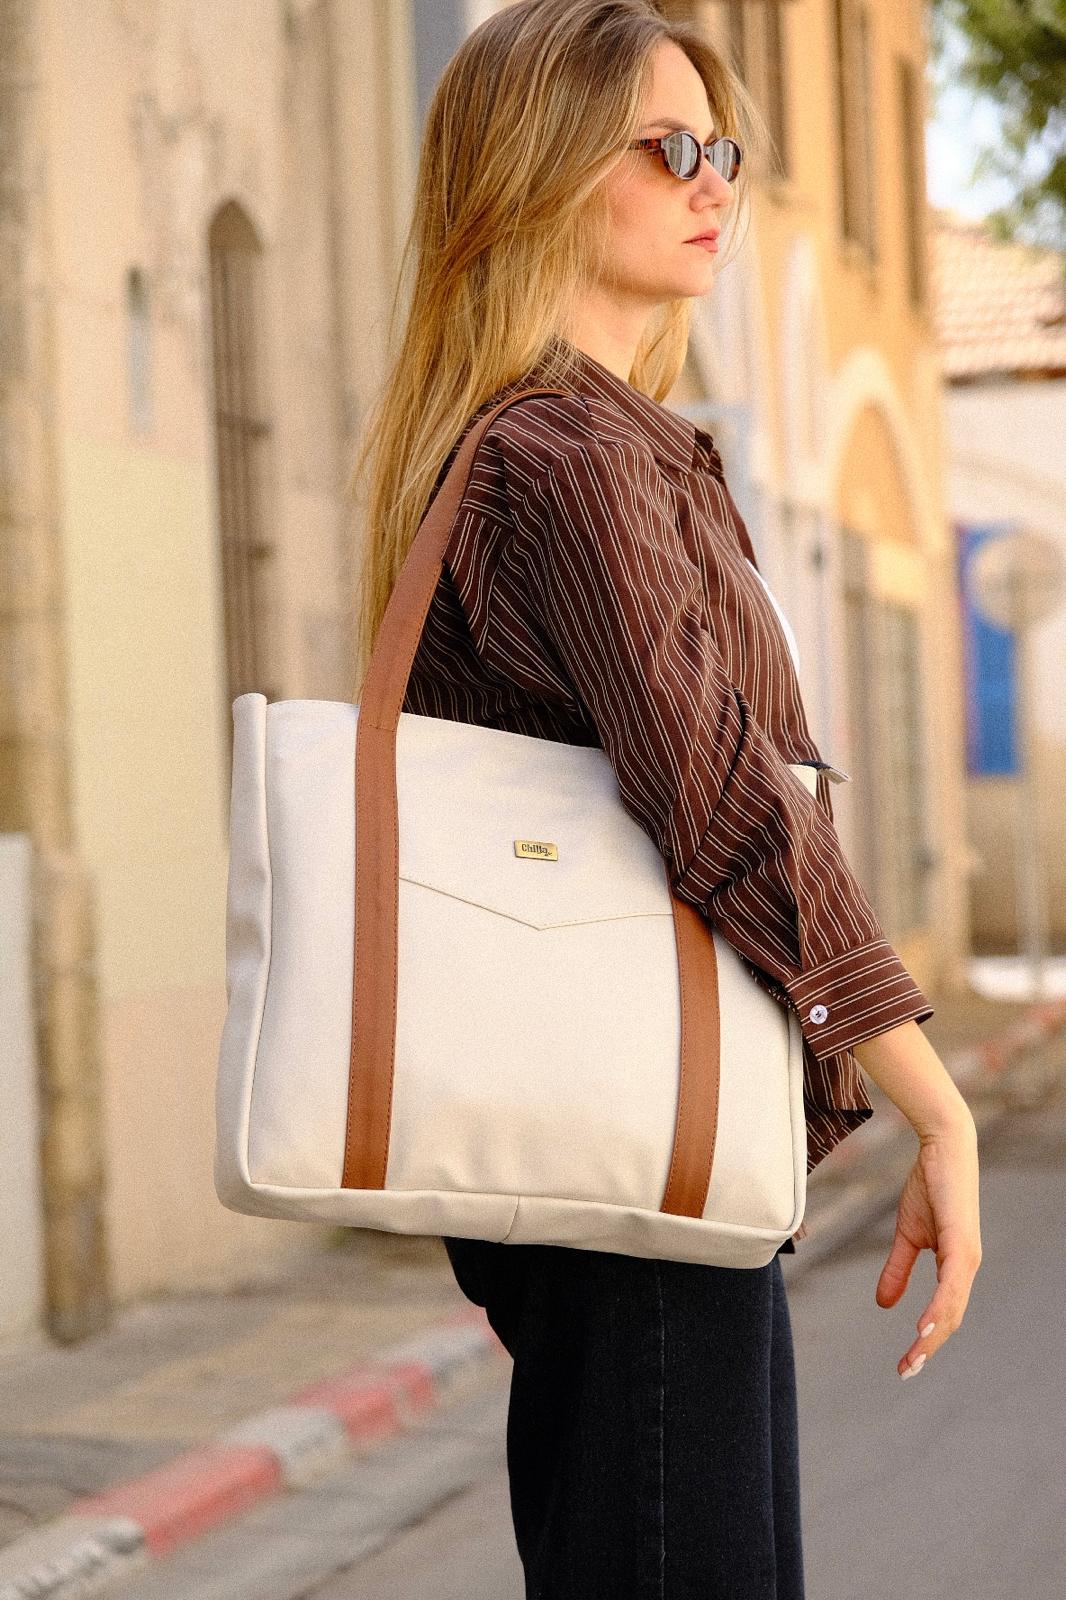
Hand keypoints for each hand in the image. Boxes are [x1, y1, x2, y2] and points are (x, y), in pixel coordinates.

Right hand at [874, 1117, 981, 1379]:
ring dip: (932, 1336)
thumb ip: (898, 1268)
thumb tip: (884, 1304)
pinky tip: (925, 1326)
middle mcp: (967, 1266)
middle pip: (950, 1319)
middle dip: (928, 1348)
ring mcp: (968, 1256)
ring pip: (953, 1308)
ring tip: (914, 1360)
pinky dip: (939, 1308)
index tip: (905, 1365)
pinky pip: (951, 1285)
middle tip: (906, 1372)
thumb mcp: (907, 1234)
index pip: (944, 1314)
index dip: (926, 1340)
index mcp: (956, 1266)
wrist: (942, 1148)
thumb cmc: (929, 1186)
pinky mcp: (962, 1243)